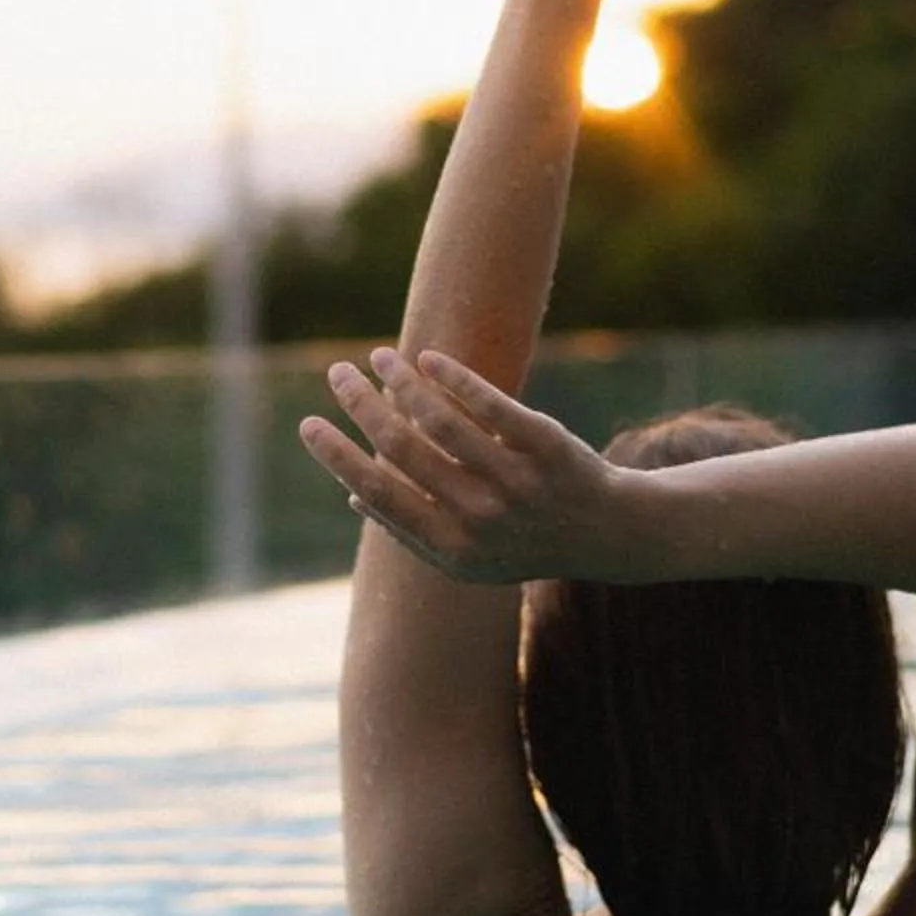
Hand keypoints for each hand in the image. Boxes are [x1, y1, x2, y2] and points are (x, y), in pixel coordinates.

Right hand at [300, 346, 639, 584]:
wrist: (607, 533)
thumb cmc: (526, 542)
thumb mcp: (471, 559)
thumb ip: (414, 532)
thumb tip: (355, 496)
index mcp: (452, 547)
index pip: (380, 494)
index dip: (338, 456)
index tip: (308, 421)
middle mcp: (481, 517)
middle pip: (402, 449)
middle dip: (360, 405)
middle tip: (338, 373)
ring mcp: (516, 480)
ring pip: (442, 421)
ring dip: (401, 381)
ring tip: (380, 356)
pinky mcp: (546, 444)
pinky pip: (491, 403)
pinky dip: (453, 377)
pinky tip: (428, 358)